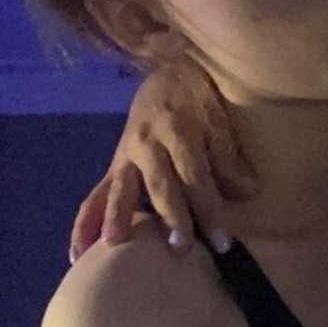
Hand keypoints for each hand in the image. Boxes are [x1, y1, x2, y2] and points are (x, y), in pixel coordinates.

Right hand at [69, 57, 257, 261]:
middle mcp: (146, 143)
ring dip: (118, 219)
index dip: (209, 210)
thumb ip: (229, 159)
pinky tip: (80, 253)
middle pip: (159, 186)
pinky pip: (95, 196)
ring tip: (114, 249)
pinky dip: (86, 225)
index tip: (222, 242)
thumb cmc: (200, 102)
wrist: (169, 72)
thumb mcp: (219, 122)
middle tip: (180, 250)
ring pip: (120, 190)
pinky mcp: (114, 167)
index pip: (194, 177)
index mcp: (177, 130)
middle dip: (170, 219)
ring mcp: (125, 156)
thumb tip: (247, 193)